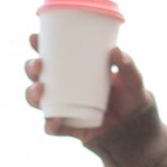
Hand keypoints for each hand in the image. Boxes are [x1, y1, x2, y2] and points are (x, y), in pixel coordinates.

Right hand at [25, 34, 146, 140]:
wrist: (135, 126)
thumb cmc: (130, 95)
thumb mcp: (131, 78)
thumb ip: (127, 64)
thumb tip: (115, 52)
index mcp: (72, 69)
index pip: (49, 54)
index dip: (37, 45)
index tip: (35, 38)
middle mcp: (62, 88)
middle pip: (36, 76)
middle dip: (30, 68)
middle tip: (39, 64)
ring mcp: (62, 108)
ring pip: (37, 101)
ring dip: (32, 94)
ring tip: (41, 88)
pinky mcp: (68, 128)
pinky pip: (52, 128)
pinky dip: (51, 125)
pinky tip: (54, 120)